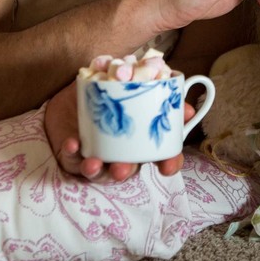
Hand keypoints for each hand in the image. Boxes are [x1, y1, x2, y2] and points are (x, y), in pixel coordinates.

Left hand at [44, 81, 189, 181]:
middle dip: (125, 171)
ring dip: (96, 170)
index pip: (160, 157)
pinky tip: (72, 143)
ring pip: (99, 171)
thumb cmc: (115, 91)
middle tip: (121, 168)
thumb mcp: (139, 89)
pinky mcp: (74, 154)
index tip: (168, 167)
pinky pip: (72, 159)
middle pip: (128, 168)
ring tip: (93, 163)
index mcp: (142, 141)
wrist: (81, 91)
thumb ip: (161, 96)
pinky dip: (72, 153)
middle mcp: (121, 152)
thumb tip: (188, 109)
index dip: (167, 164)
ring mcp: (98, 155)